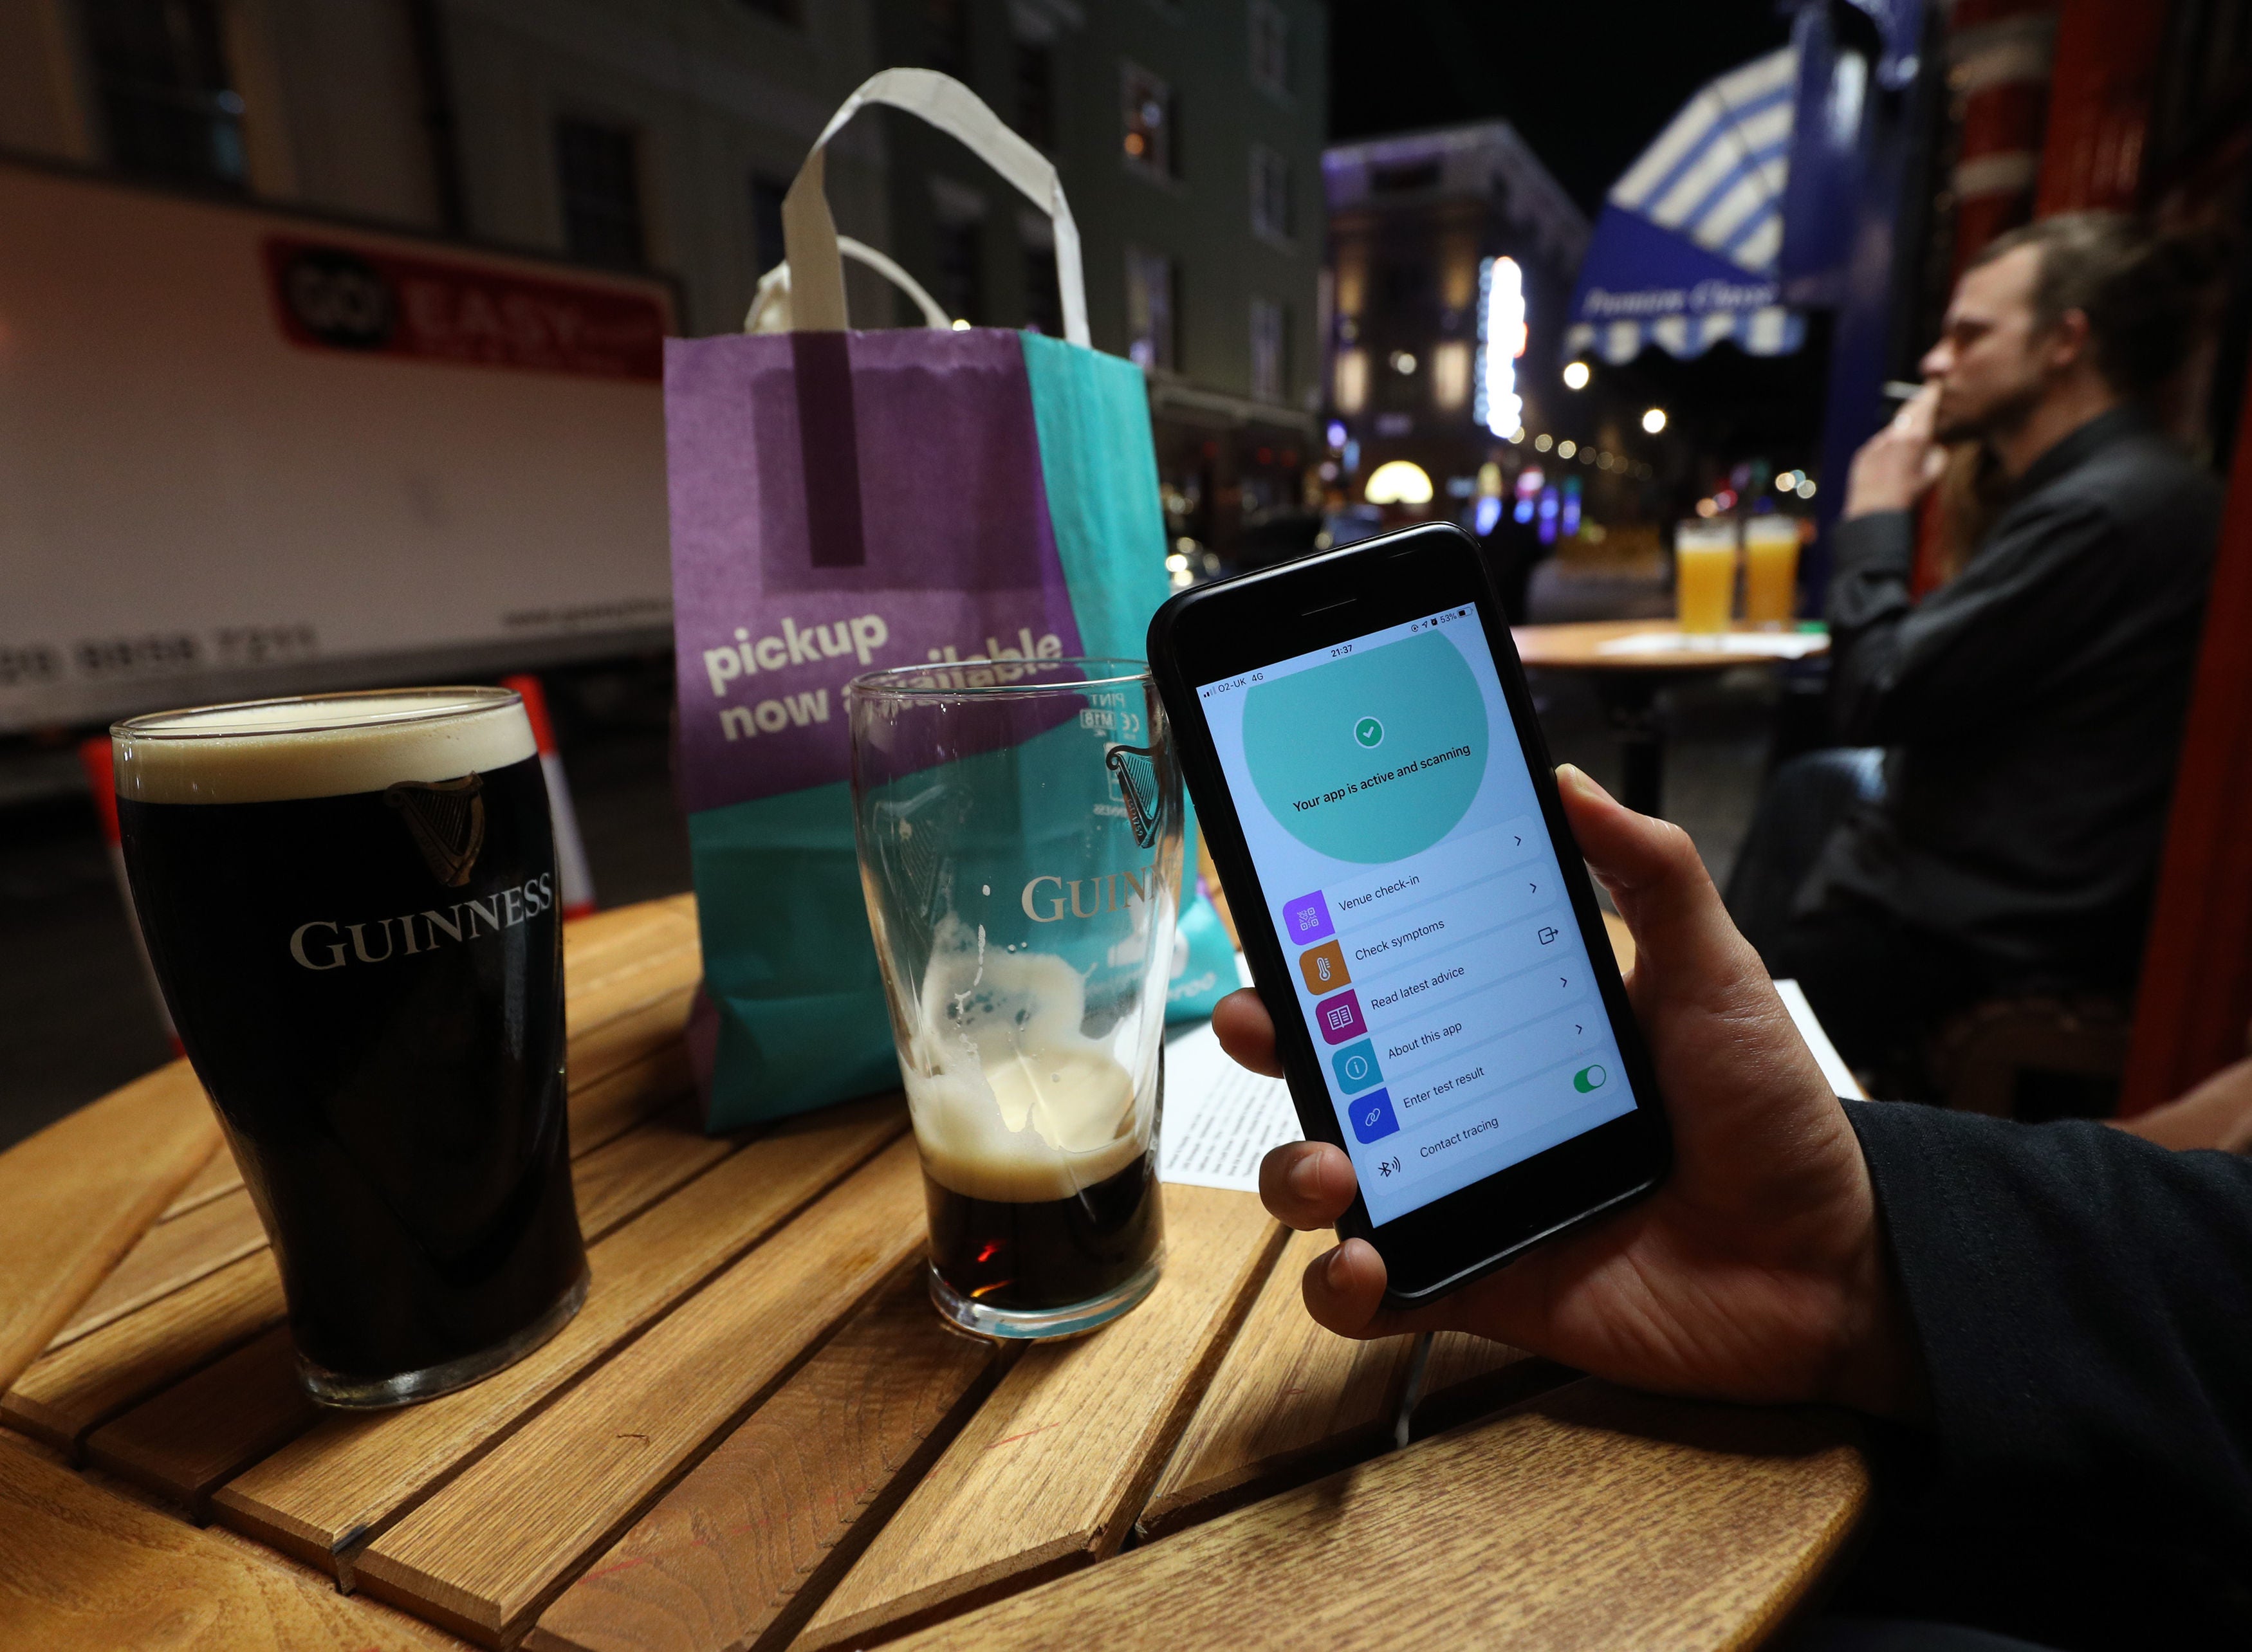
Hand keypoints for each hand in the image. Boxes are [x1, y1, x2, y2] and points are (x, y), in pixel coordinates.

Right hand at [1215, 766, 1926, 1419]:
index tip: (1278, 913)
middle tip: (1259, 1025)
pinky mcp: (1477, 1285)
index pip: (1386, 974)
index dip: (1317, 947)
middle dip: (1269, 1040)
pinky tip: (1366, 1265)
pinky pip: (1375, 1299)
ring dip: (1295, 1168)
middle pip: (1330, 1066)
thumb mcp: (1715, 975)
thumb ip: (1651, 873)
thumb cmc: (1773, 1114)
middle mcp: (1465, 1104)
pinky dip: (1344, 1289)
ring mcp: (1463, 1196)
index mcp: (1504, 1022)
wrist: (1832, 1262)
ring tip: (1334, 1165)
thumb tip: (1565, 775)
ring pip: (1327, 1180)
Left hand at [1842, 383, 1945, 519]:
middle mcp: (1894, 436)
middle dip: (1918, 404)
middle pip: (1908, 411)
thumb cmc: (1907, 498)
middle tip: (1926, 398)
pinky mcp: (1863, 453)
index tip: (1936, 384)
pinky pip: (1879, 445)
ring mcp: (1876, 443)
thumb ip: (1938, 454)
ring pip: (1893, 429)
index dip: (1932, 393)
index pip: (1926, 406)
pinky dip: (1887, 446)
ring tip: (1911, 437)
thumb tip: (1936, 445)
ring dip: (1903, 428)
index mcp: (1915, 438)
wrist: (1873, 513)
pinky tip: (1891, 460)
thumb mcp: (1933, 477)